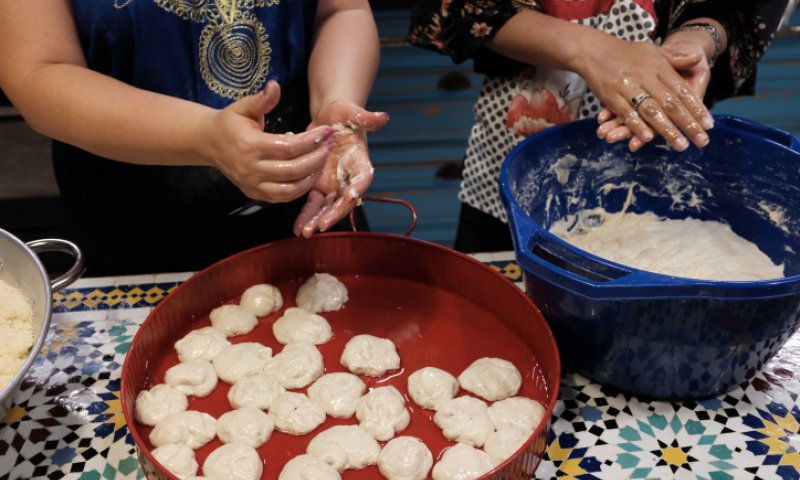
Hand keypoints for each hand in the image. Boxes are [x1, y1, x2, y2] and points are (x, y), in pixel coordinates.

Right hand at [199, 80, 334, 202]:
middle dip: (317, 159)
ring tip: (323, 162)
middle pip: (293, 170)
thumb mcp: (243, 107)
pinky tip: (310, 176)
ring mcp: (252, 184)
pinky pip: (282, 198)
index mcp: (249, 145)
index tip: (326, 132)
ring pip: (290, 189)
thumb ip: (262, 100)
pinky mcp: (253, 194)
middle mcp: (250, 169)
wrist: (208, 142)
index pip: (289, 147)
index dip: (311, 140)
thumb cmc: (229, 122)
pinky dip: (299, 190)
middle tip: (330, 147)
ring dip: (311, 178)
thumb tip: (275, 86)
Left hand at [293, 100, 388, 237]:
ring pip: (326, 206)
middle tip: (321, 225)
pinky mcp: (318, 186)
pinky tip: (298, 228)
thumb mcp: (352, 112)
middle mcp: (348, 178)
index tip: (349, 197)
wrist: (329, 119)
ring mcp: (333, 184)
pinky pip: (312, 204)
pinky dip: (306, 216)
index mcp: (360, 162)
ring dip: (317, 220)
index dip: (356, 189)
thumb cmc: (344, 115)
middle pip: (344, 200)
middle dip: (333, 214)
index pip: (361, 179)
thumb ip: (366, 118)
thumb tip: (383, 117)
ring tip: (305, 232)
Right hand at [573, 32, 713, 151]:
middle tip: (702, 141)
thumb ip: (675, 58)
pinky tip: (647, 138)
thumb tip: (698, 59)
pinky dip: (636, 126)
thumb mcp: (653, 50)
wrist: (594, 50)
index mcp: (658, 66)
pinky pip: (626, 113)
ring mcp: (627, 87)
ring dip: (666, 130)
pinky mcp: (611, 96)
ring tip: (680, 145)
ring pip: (651, 111)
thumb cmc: (626, 52)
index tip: (708, 124)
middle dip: (687, 123)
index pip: (682, 90)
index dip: (696, 108)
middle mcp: (645, 76)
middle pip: (670, 103)